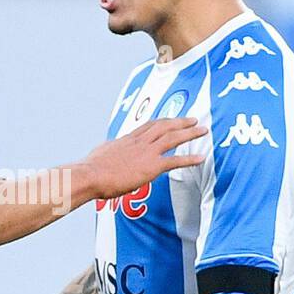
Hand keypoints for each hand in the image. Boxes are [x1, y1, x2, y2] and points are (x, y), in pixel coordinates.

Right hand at [85, 118, 206, 199]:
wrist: (90, 175)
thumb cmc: (90, 169)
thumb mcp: (100, 153)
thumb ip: (108, 150)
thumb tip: (107, 149)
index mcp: (126, 139)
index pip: (148, 126)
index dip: (162, 121)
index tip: (171, 119)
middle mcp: (138, 142)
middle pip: (164, 126)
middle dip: (180, 122)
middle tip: (193, 119)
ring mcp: (146, 152)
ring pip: (173, 137)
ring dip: (190, 133)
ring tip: (203, 130)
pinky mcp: (151, 166)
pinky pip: (175, 161)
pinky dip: (190, 159)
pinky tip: (201, 158)